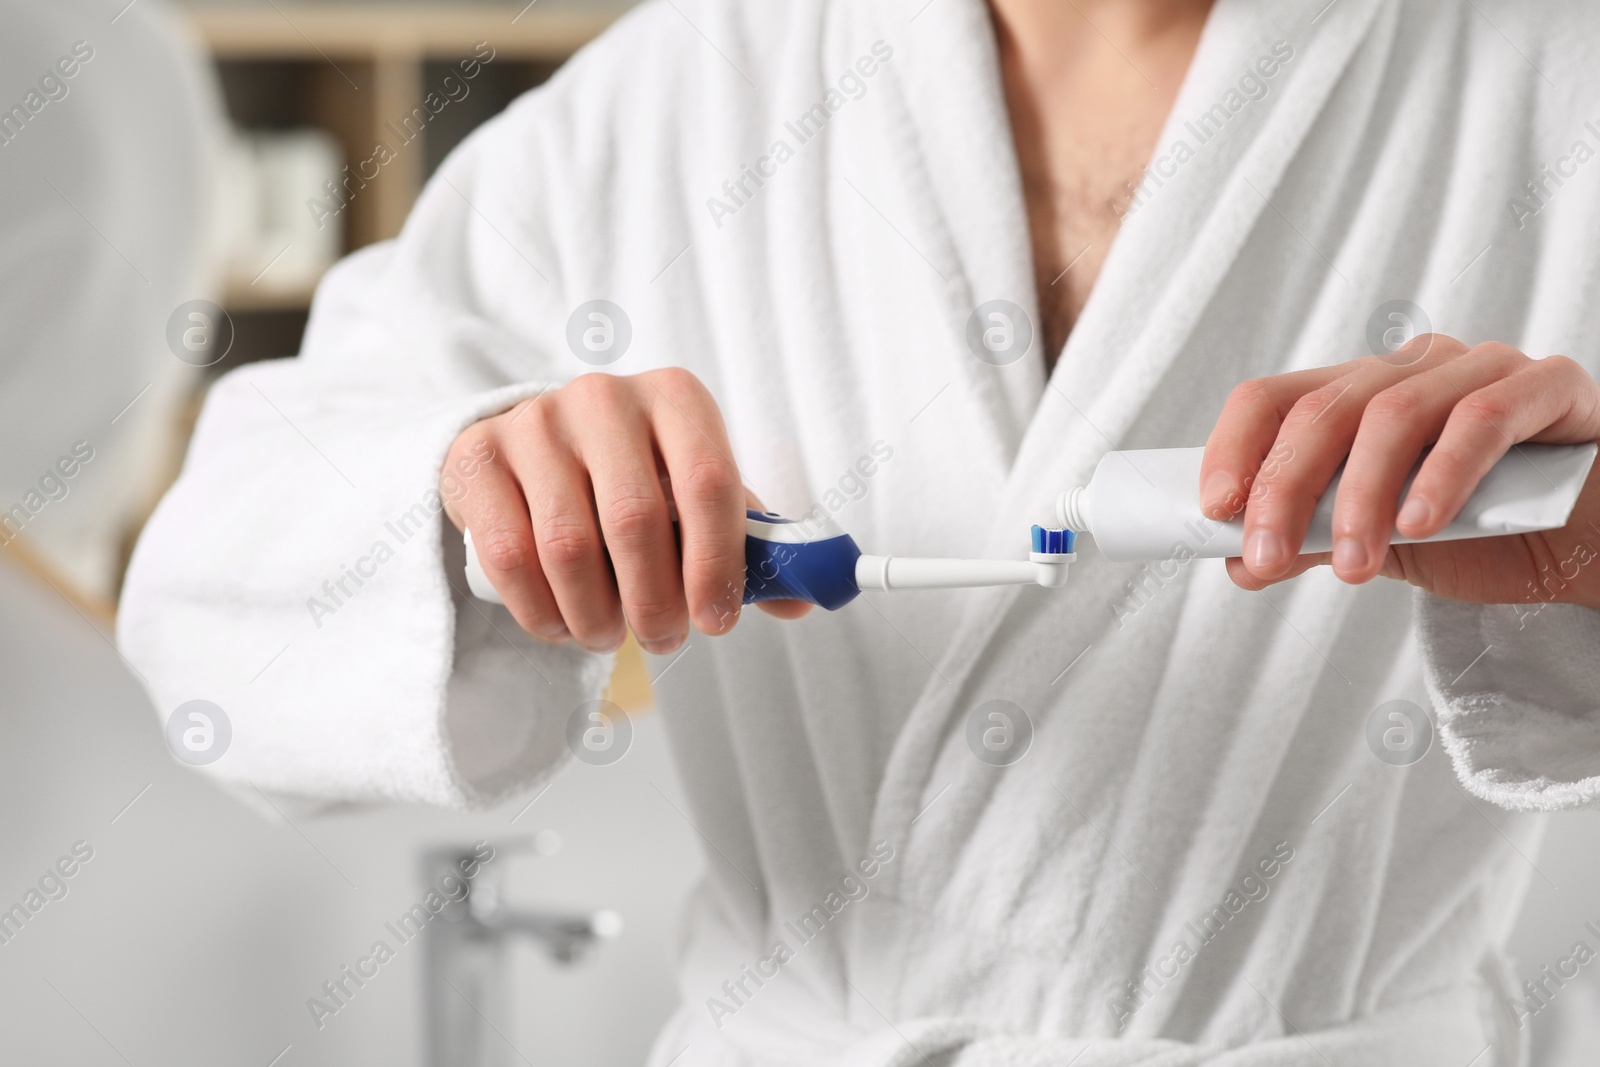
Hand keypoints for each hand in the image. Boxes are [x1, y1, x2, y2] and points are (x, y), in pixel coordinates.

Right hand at [442, 369, 809, 652]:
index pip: (708, 481)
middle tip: (663, 639)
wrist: (535, 451)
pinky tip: (561, 624)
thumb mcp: (695, 499)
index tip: (716, 621)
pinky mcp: (477, 456)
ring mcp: (534, 422)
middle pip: (634, 521)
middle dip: (654, 604)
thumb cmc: (636, 481)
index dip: (717, 563)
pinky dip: (541, 612)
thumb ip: (749, 548)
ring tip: (608, 633)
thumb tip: (801, 602)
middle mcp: (604, 397)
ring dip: (596, 616)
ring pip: (568, 547)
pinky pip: (509, 557)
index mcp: (675, 398)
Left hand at [1198, 335, 1599, 608]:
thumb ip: (1314, 540)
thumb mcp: (1381, 542)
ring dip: (1360, 498)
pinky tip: (1421, 526)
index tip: (1214, 509)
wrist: (1589, 544)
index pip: (1271, 399)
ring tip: (1352, 565)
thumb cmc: (1486, 529)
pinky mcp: (1547, 385)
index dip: (1234, 449)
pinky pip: (1483, 420)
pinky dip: (1441, 475)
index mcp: (1358, 395)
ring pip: (1395, 415)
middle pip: (1323, 410)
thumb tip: (1238, 560)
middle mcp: (1410, 371)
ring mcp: (1480, 368)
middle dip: (1284, 491)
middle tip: (1265, 559)